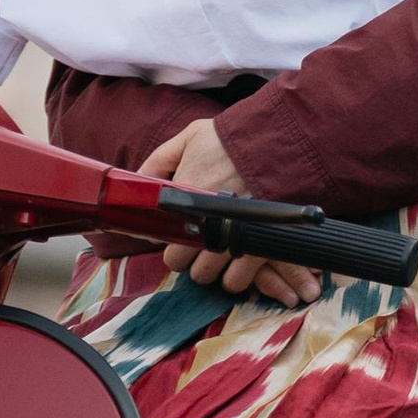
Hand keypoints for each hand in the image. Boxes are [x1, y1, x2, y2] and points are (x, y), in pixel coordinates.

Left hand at [137, 116, 320, 309]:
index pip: (159, 235)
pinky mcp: (258, 246)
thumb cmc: (233, 138)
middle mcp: (204, 220)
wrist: (282, 140)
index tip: (175, 231)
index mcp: (183, 196)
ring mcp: (230, 236)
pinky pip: (236, 280)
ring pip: (205, 274)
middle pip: (179, 261)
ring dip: (209, 267)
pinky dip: (234, 276)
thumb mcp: (191, 137)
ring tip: (217, 252)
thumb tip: (135, 180)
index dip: (166, 236)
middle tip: (197, 242)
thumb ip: (160, 159)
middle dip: (185, 255)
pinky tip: (236, 262)